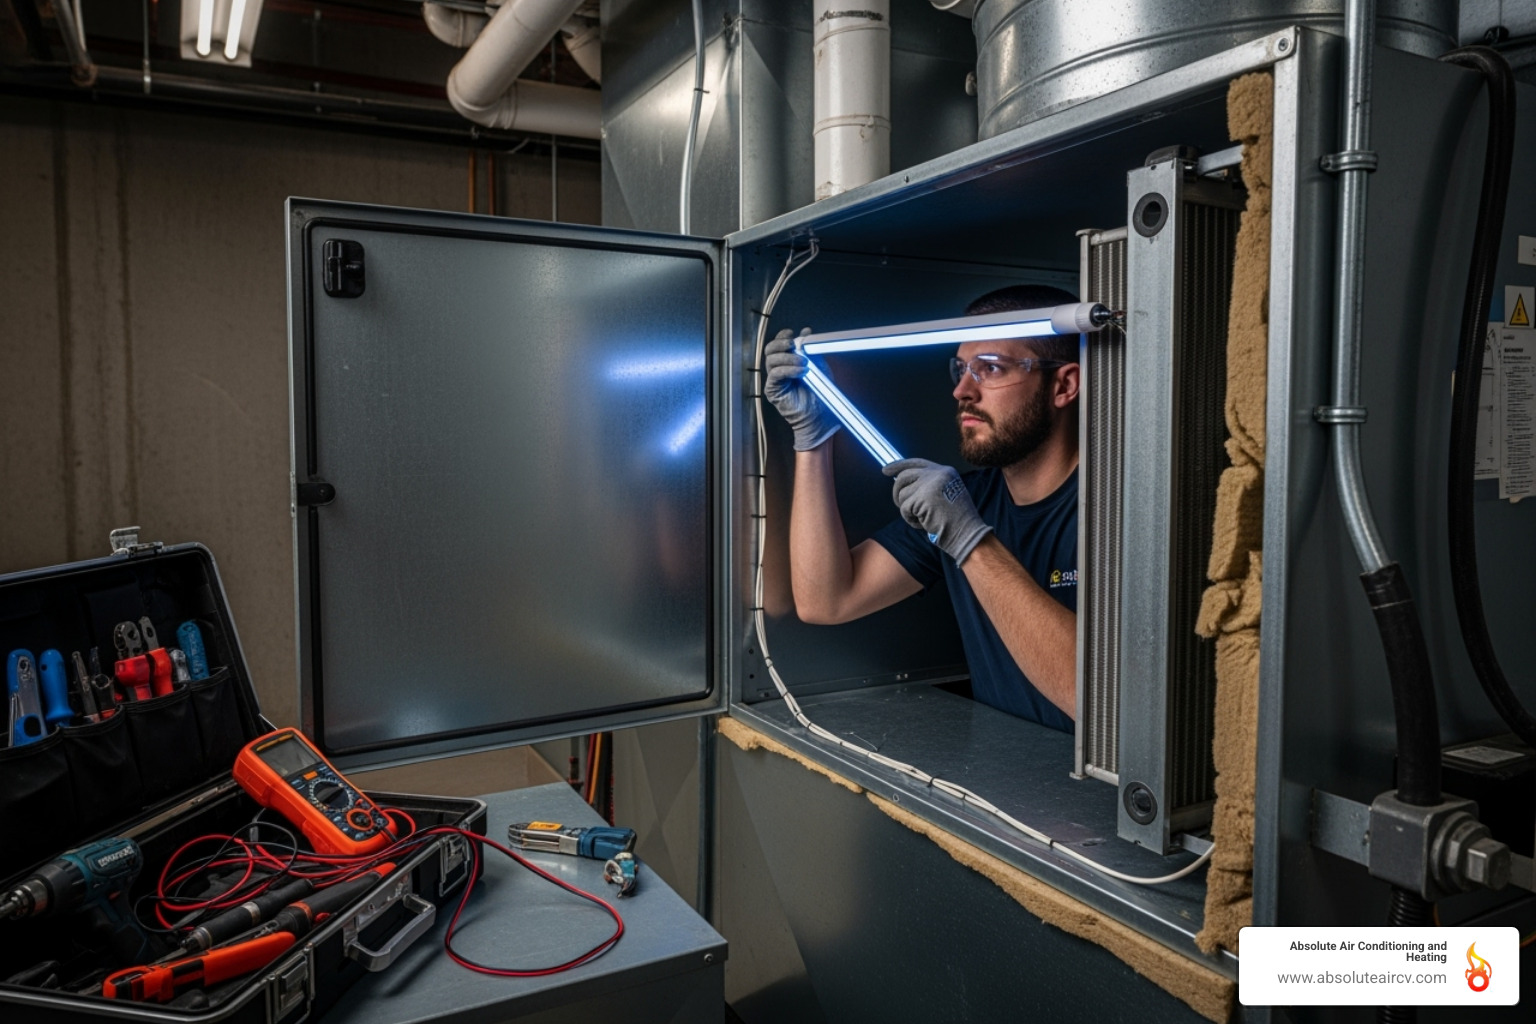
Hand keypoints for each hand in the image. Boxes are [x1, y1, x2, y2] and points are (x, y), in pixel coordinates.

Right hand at [764, 329, 839, 450]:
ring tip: (804, 363)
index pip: (778, 344)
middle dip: (781, 344)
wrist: (820, 415)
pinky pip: (775, 374)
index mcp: (787, 361)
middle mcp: (778, 369)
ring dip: (788, 358)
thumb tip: (806, 332)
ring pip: (771, 360)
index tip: (792, 333)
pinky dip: (788, 370)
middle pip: (770, 350)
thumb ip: (810, 349)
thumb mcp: (818, 364)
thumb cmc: (820, 392)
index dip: (782, 336)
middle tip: (794, 345)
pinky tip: (801, 372)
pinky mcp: (773, 390)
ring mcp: (774, 380)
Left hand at [882, 459, 992, 564]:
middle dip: (897, 492)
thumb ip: (927, 486)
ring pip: (902, 494)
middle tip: (898, 504)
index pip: (916, 463)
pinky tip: (924, 524)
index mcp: (946, 471)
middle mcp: (938, 473)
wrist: (967, 534)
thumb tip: (900, 482)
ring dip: (908, 510)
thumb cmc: (956, 521)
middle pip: (904, 476)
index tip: (885, 470)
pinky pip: (905, 508)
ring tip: (923, 518)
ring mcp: (931, 483)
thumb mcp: (944, 495)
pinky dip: (910, 519)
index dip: (899, 466)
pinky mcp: (924, 497)